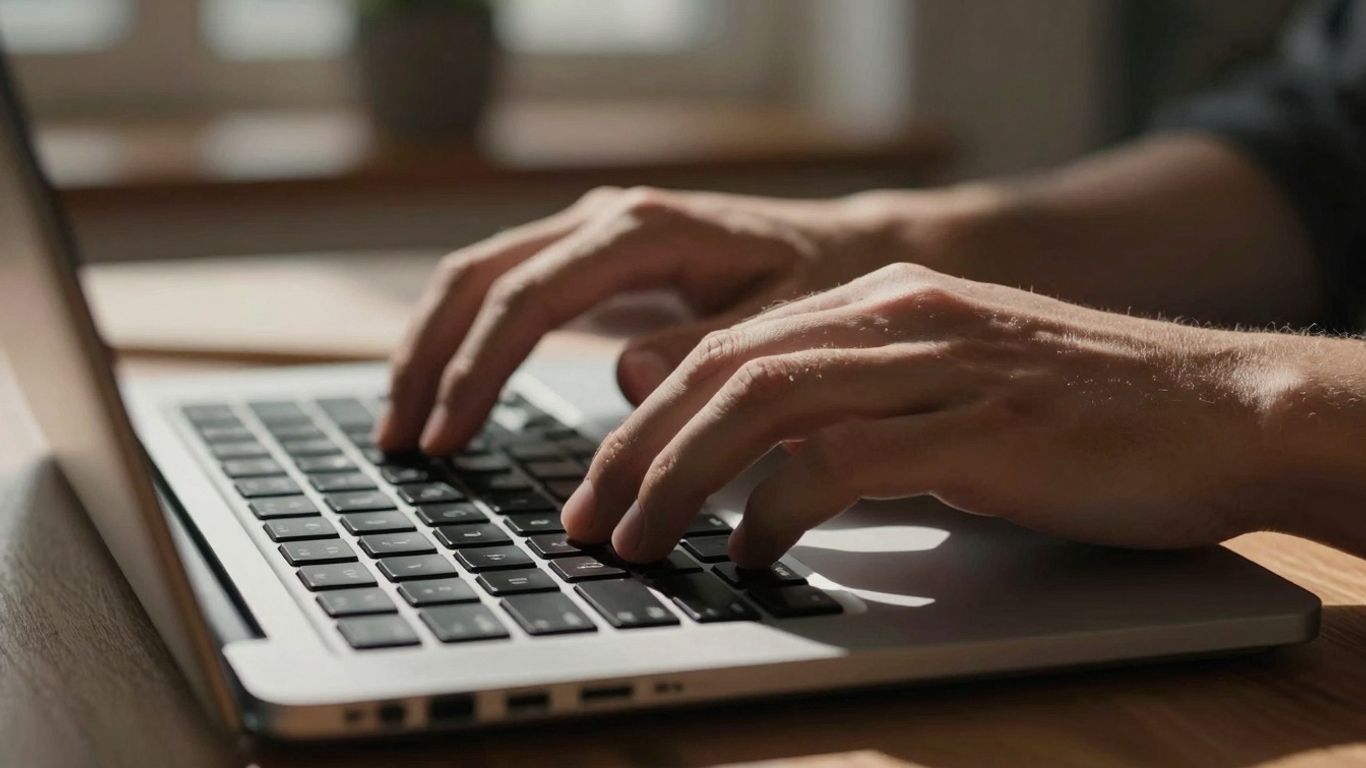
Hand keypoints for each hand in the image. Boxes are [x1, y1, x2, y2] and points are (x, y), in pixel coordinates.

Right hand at [377, 186, 909, 453]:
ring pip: (478, 276)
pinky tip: (449, 390)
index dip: (477, 369)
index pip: (526, 297)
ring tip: (404, 424)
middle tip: (401, 441)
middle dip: (429, 358)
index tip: (450, 439)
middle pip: (477, 276)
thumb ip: (709, 351)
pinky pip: (507, 288)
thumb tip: (623, 379)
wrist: (853, 250)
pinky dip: (466, 339)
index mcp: (643, 230)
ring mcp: (594, 232)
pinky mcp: (594, 257)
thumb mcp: (786, 323)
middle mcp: (606, 218)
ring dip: (432, 347)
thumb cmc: (825, 287)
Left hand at [562, 262, 1286, 566]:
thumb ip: (849, 409)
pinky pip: (847, 461)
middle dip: (638, 450)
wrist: (1222, 406)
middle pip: (724, 370)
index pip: (726, 348)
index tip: (602, 482)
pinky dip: (780, 506)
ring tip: (642, 540)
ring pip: (765, 403)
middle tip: (592, 520)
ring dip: (682, 477)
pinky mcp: (983, 428)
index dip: (645, 417)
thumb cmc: (1079, 416)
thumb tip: (750, 462)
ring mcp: (940, 367)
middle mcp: (898, 319)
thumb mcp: (944, 391)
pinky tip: (754, 549)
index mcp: (881, 304)